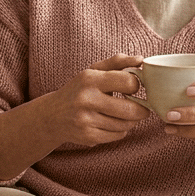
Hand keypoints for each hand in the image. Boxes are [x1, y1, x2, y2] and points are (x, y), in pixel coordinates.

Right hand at [35, 53, 150, 146]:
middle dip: (142, 109)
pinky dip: (121, 131)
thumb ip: (118, 62)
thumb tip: (140, 59)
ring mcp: (86, 120)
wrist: (52, 115)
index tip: (133, 88)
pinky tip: (113, 124)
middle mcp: (86, 99)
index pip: (129, 82)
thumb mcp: (94, 71)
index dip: (136, 85)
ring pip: (126, 124)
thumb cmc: (79, 89)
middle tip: (141, 107)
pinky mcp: (88, 136)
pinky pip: (118, 135)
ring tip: (125, 115)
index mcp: (90, 79)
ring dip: (131, 121)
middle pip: (132, 109)